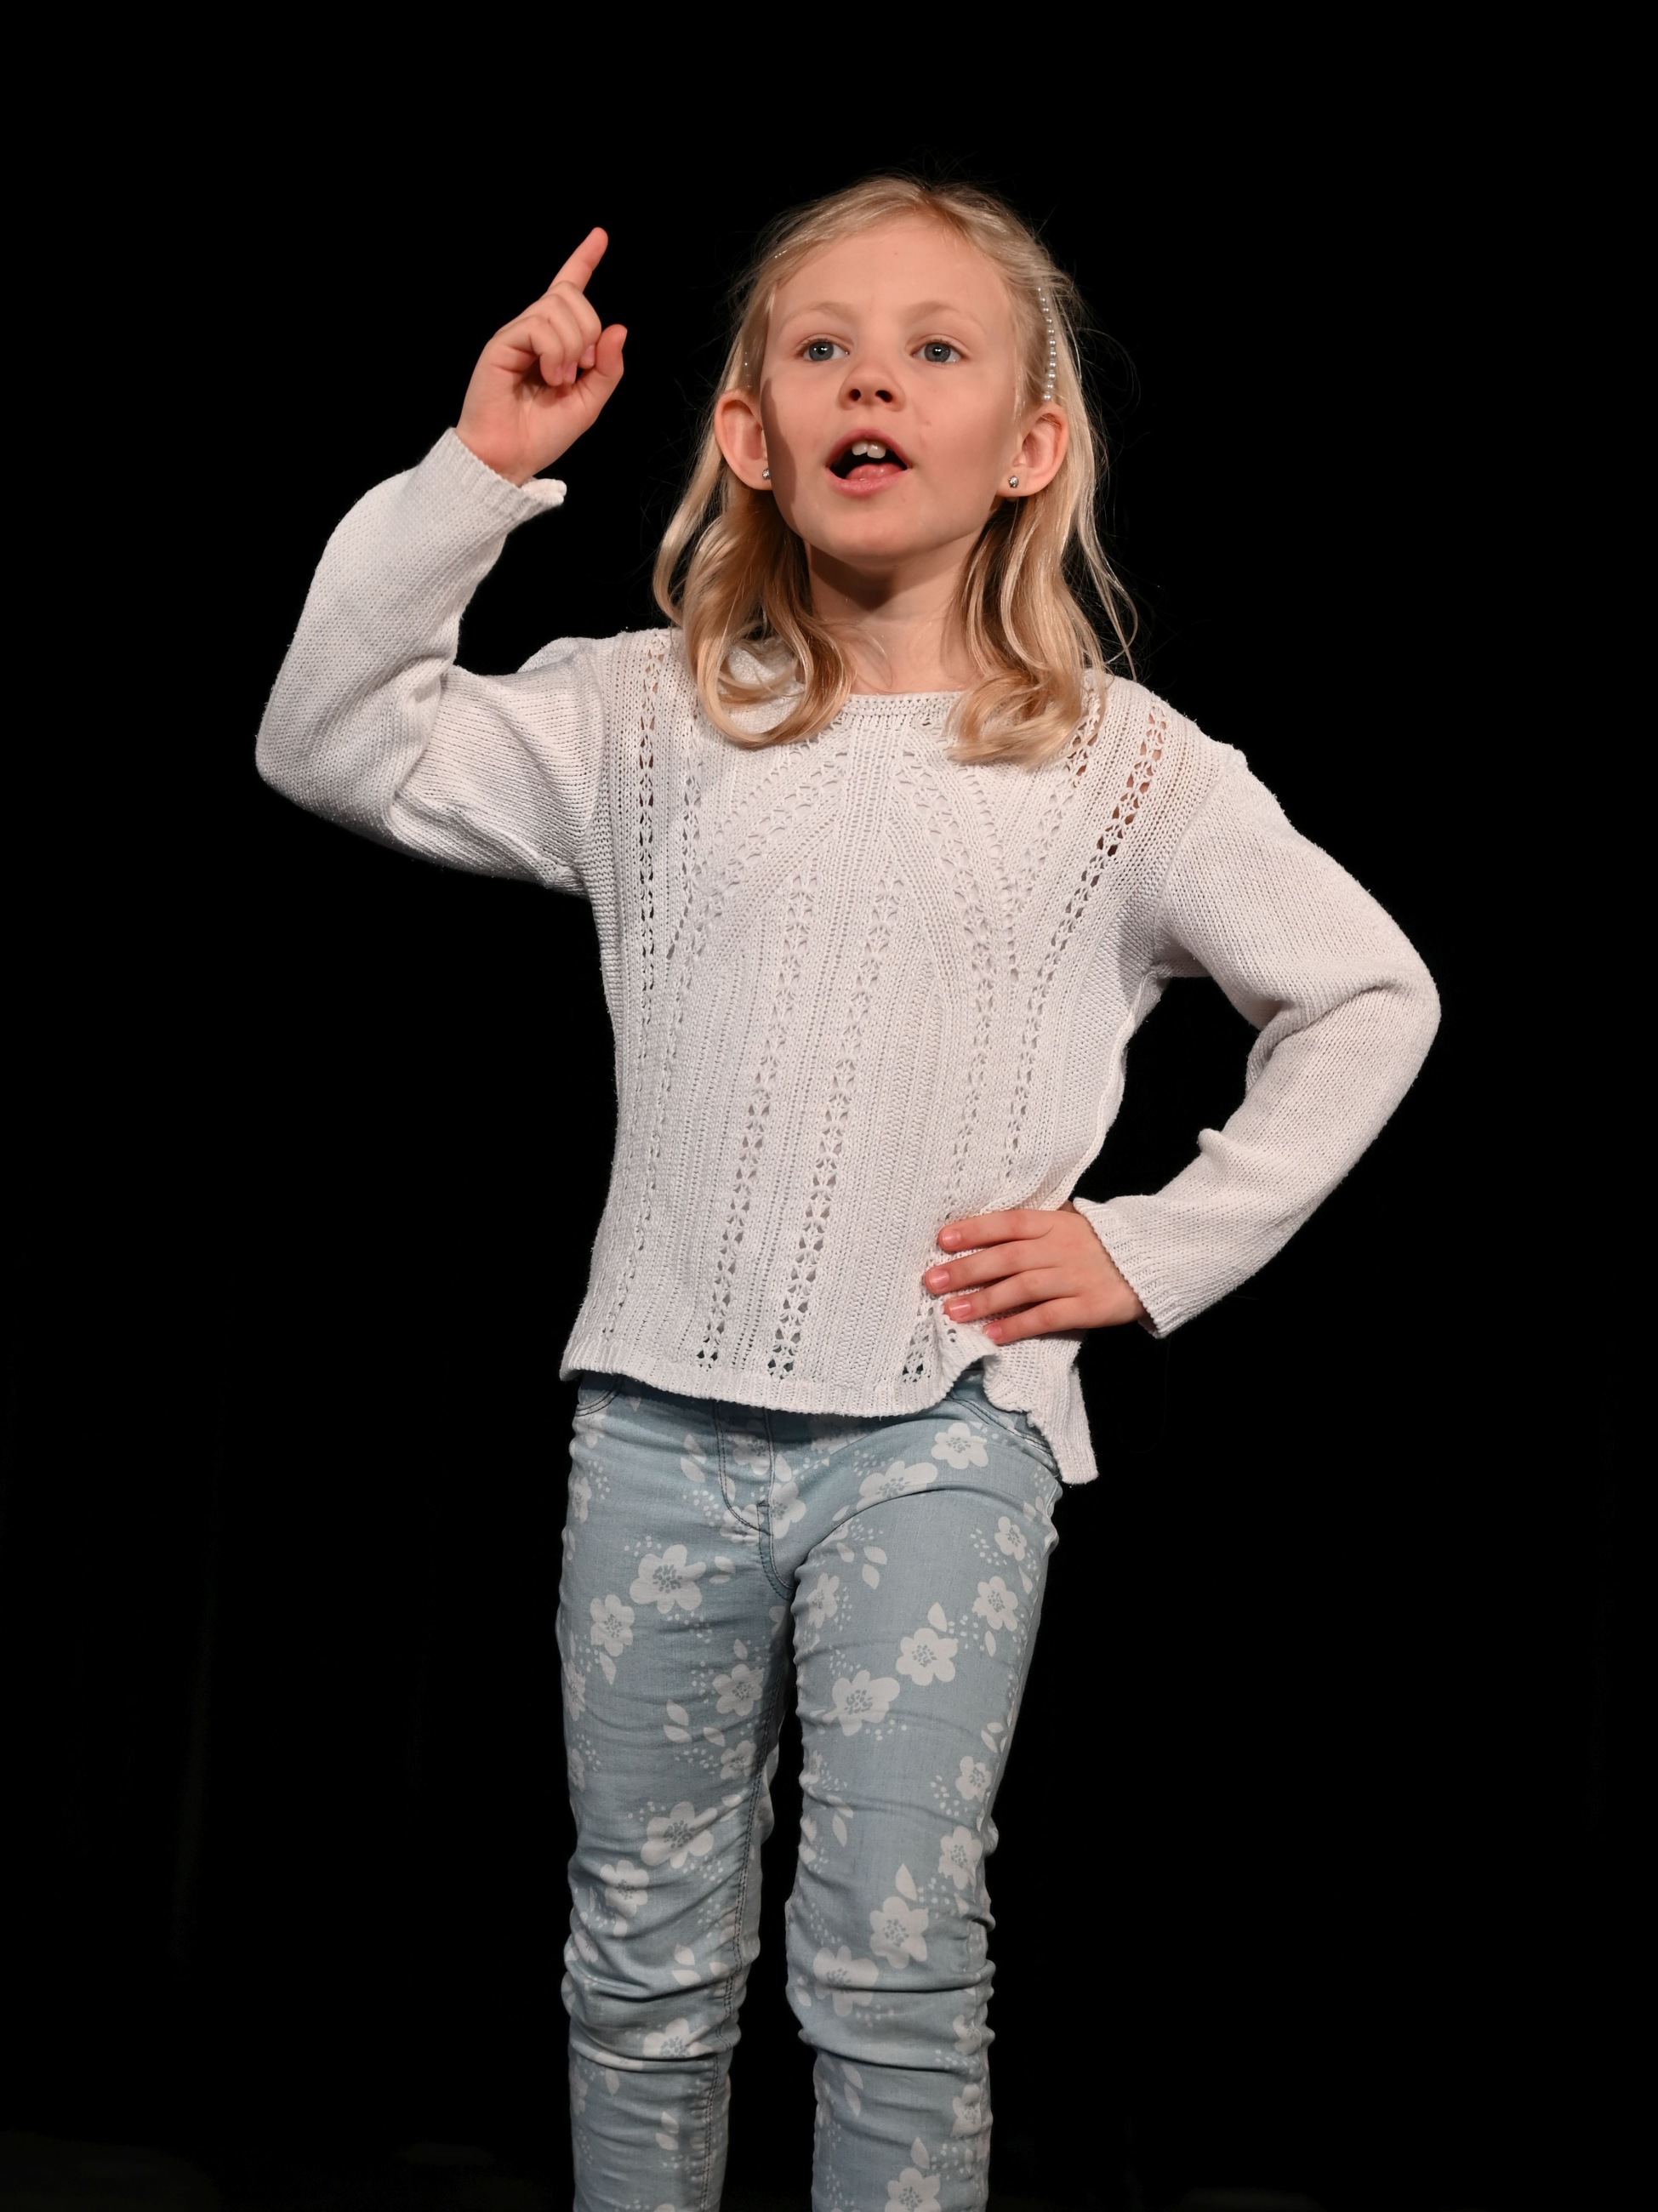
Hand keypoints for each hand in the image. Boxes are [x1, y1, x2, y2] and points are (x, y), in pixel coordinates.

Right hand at [455, 228, 626, 485]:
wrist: (509, 457)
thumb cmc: (542, 434)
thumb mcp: (589, 402)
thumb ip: (607, 368)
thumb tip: (618, 328)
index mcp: (555, 340)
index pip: (569, 289)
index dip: (584, 260)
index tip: (600, 235)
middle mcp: (535, 330)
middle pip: (571, 295)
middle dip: (588, 329)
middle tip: (581, 369)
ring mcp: (517, 334)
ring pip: (557, 307)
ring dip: (571, 346)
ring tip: (559, 380)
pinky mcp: (502, 342)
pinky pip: (539, 326)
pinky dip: (554, 352)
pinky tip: (549, 377)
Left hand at [923, 1203, 1146, 1344]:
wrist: (1153, 1259)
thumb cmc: (1100, 1243)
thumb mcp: (1070, 1223)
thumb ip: (1034, 1228)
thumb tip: (985, 1233)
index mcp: (1054, 1223)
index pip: (1007, 1223)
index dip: (974, 1229)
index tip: (942, 1239)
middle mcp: (1060, 1248)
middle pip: (1007, 1257)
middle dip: (967, 1270)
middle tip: (932, 1281)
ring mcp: (1075, 1277)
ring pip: (1022, 1287)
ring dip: (985, 1300)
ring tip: (953, 1312)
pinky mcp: (1089, 1306)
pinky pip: (1048, 1317)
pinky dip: (1019, 1325)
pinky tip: (993, 1334)